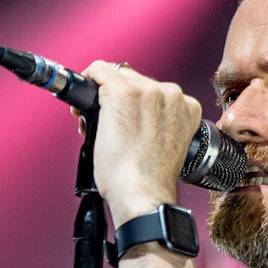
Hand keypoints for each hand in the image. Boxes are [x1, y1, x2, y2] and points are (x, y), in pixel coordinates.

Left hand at [82, 61, 201, 227]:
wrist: (143, 196)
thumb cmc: (150, 182)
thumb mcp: (167, 144)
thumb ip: (157, 122)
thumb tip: (132, 114)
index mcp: (186, 107)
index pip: (153, 89)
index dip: (133, 102)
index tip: (120, 117)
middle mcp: (171, 94)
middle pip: (134, 79)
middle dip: (116, 97)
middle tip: (104, 123)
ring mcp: (148, 91)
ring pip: (116, 76)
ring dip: (102, 94)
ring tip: (96, 123)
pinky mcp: (122, 92)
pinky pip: (98, 71)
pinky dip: (87, 82)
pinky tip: (81, 104)